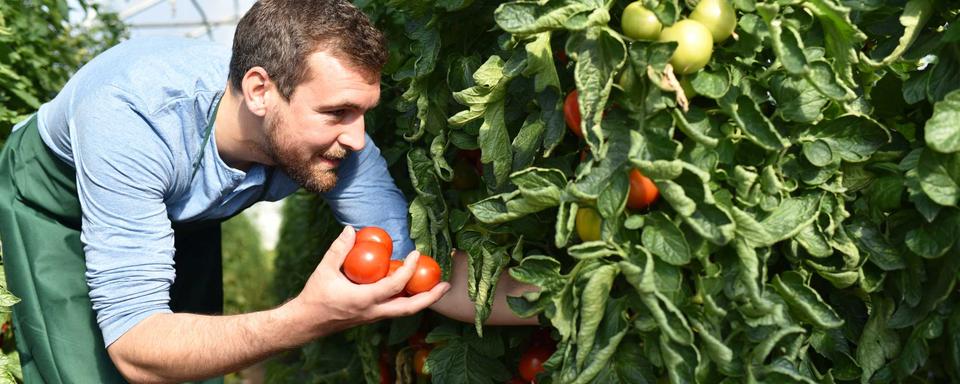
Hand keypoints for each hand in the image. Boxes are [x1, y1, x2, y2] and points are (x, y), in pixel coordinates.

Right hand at [288, 226, 450, 336]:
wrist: (307, 323)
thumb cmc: (316, 296)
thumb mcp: (324, 270)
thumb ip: (339, 250)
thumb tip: (351, 230)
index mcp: (364, 300)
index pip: (394, 286)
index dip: (409, 270)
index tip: (416, 254)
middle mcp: (374, 312)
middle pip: (410, 308)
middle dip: (430, 297)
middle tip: (446, 285)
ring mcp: (375, 316)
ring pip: (405, 311)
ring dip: (423, 300)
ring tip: (438, 287)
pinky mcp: (373, 317)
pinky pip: (396, 309)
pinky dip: (408, 299)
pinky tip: (414, 288)